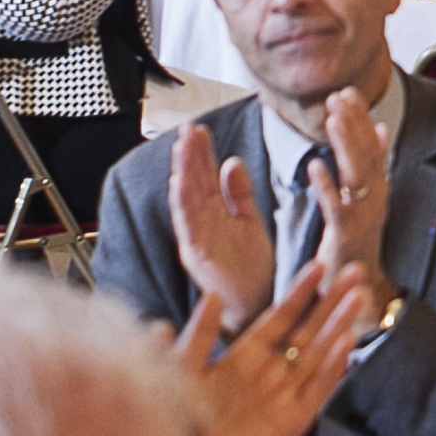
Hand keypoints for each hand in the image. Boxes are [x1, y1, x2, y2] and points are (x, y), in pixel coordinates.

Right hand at [165, 123, 278, 330]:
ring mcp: (197, 240)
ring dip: (182, 173)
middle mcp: (200, 226)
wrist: (257, 306)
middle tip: (186, 129)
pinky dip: (181, 205)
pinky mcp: (198, 256)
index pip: (204, 178)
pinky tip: (179, 184)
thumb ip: (238, 194)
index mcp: (213, 216)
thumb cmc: (252, 269)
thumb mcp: (249, 222)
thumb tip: (232, 161)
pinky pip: (187, 227)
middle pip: (192, 185)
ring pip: (185, 202)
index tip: (198, 129)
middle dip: (188, 157)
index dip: (200, 154)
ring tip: (180, 148)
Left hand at [169, 264, 371, 435]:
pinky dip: (333, 369)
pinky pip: (317, 391)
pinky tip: (348, 344)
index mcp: (245, 357)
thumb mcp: (183, 369)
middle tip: (355, 270)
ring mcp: (283, 397)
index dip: (300, 292)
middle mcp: (270, 374)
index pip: (280, 316)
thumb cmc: (176, 422)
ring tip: (360, 297)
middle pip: (308, 330)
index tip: (318, 265)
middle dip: (332, 301)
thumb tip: (212, 296)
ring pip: (319, 355)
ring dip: (339, 326)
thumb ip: (199, 335)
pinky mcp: (291, 423)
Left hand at [306, 84, 396, 320]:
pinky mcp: (345, 236)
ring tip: (333, 117)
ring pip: (356, 174)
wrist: (358, 288)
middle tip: (339, 95)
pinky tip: (314, 165)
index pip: (372, 145)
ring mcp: (362, 216)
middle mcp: (375, 198)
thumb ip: (373, 163)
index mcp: (377, 187)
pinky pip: (336, 207)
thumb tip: (381, 127)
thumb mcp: (368, 198)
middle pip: (367, 154)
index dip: (361, 118)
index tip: (347, 91)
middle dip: (354, 123)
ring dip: (346, 144)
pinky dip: (327, 185)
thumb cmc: (356, 241)